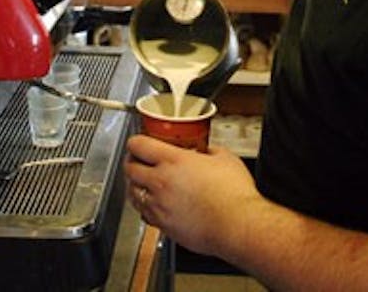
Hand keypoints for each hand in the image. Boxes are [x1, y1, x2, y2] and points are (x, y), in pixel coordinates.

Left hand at [124, 134, 260, 256]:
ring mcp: (159, 206)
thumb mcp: (225, 158)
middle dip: (132, 162)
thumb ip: (210, 151)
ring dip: (135, 185)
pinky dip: (145, 208)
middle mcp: (160, 182)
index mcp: (173, 161)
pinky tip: (153, 205)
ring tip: (141, 183)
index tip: (138, 143)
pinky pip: (144, 214)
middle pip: (129, 168)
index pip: (138, 145)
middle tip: (138, 161)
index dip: (135, 142)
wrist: (237, 226)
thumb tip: (207, 151)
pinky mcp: (164, 226)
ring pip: (132, 193)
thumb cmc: (234, 195)